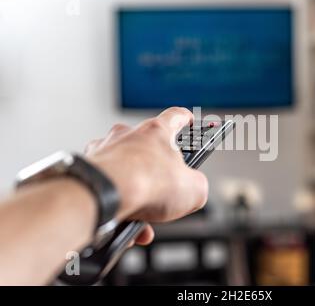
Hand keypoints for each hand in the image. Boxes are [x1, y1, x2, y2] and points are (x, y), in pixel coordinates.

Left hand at [84, 107, 208, 243]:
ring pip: (127, 171)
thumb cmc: (143, 182)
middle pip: (148, 149)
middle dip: (159, 173)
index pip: (176, 117)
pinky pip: (108, 187)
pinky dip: (118, 206)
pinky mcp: (88, 170)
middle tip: (166, 191)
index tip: (190, 122)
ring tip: (146, 218)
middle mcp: (127, 136)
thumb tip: (194, 193)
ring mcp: (105, 151)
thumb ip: (198, 187)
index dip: (186, 120)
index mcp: (156, 131)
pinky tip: (126, 226)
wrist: (102, 194)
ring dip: (139, 195)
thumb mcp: (193, 190)